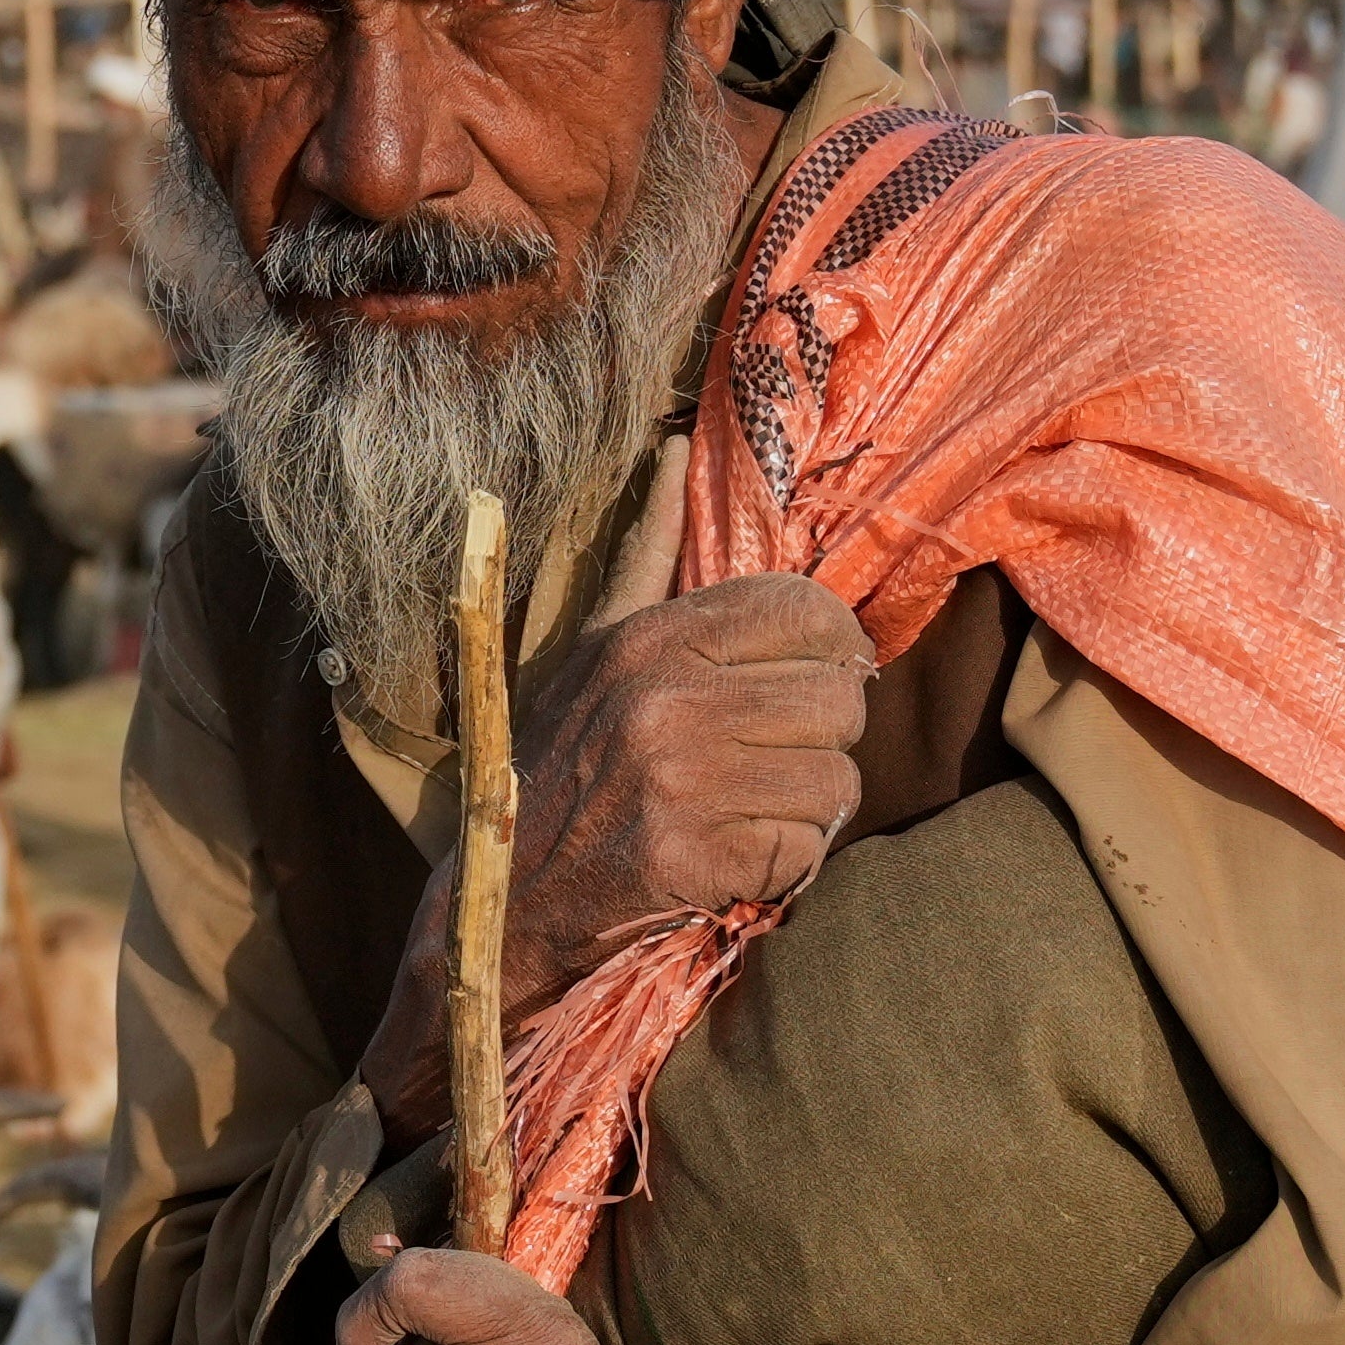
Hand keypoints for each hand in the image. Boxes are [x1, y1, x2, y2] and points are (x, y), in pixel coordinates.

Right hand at [362, 572, 868, 1111]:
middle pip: (840, 698)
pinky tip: (735, 859)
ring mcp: (678, 782)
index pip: (809, 611)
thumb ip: (647, 554)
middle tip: (777, 761)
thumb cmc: (562, 767)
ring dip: (808, 808)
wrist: (504, 897)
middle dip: (824, 739)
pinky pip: (806, 849)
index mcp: (649, 639)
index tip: (809, 682)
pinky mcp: (692, 859)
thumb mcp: (594, 648)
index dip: (834, 650)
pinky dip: (784, 865)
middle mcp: (665, 700)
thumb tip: (679, 447)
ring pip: (836, 780)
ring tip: (752, 811)